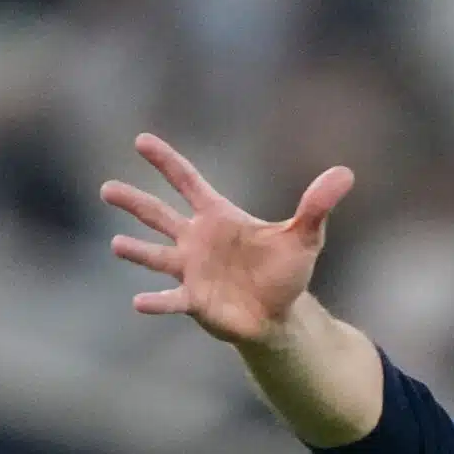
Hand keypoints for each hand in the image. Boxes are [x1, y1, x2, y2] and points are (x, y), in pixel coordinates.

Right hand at [100, 135, 354, 346]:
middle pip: (159, 215)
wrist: (278, 313)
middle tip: (107, 189)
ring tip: (116, 244)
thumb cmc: (285, 272)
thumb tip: (346, 174)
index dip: (166, 162)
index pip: (188, 182)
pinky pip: (171, 299)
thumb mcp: (305, 237)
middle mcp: (197, 240)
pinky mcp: (194, 300)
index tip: (141, 140)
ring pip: (155, 256)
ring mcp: (191, 270)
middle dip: (135, 202)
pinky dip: (156, 301)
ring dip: (135, 250)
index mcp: (218, 217)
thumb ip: (317, 206)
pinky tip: (138, 302)